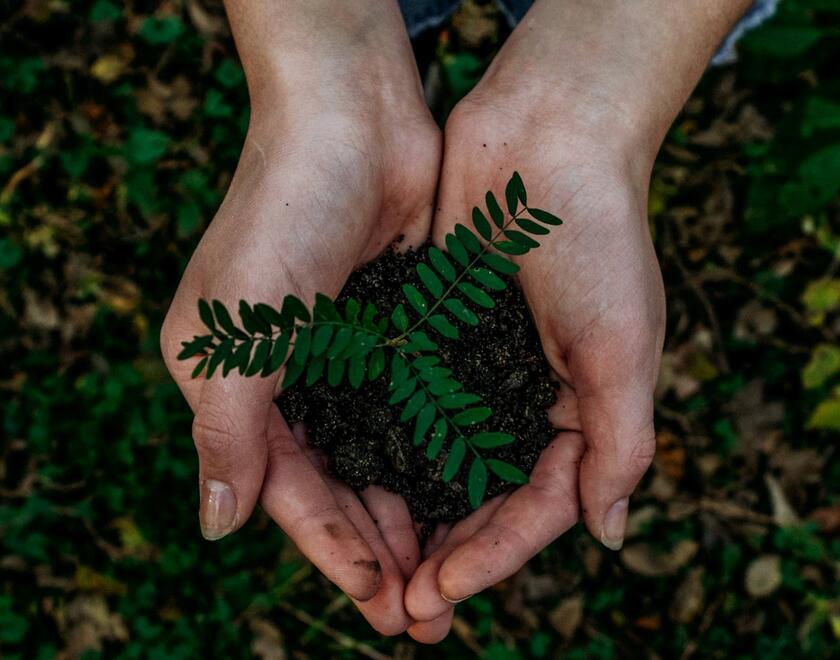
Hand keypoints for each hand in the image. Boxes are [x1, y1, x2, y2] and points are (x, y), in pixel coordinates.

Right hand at [161, 0, 439, 634]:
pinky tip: (468, 495)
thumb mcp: (234, 334)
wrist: (350, 122)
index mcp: (239, 387)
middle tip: (425, 614)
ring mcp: (350, 358)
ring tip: (451, 574)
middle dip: (379, 550)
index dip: (330, 549)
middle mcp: (294, 380)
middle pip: (339, 487)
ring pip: (383, 458)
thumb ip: (225, 433)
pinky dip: (438, 456)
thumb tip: (216, 527)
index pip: (287, 491)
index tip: (379, 598)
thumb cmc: (280, 218)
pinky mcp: (400, 333)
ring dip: (414, 515)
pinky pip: (420, 411)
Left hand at [404, 15, 681, 646]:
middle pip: (479, 497)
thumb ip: (621, 443)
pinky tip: (349, 481)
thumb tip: (608, 535)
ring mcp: (472, 366)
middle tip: (401, 609)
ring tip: (371, 567)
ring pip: (434, 460)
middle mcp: (521, 397)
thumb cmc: (599, 239)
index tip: (443, 592)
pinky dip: (381, 444)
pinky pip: (402, 401)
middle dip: (444, 552)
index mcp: (578, 410)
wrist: (547, 138)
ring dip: (407, 513)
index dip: (494, 555)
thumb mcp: (624, 347)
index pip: (536, 505)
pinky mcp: (429, 332)